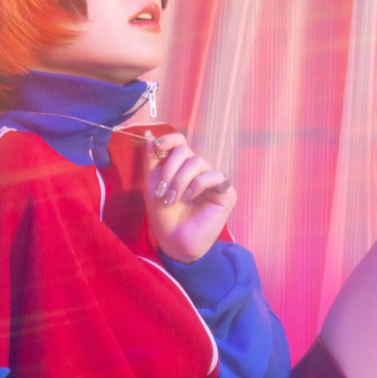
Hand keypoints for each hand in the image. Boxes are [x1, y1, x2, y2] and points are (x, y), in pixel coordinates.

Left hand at [143, 131, 236, 263]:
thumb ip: (152, 161)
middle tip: (163, 191)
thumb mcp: (153, 185)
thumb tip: (149, 135)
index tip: (158, 148)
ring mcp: (213, 180)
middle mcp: (198, 170)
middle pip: (185, 151)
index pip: (180, 142)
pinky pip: (214, 176)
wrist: (175, 241)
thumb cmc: (164, 217)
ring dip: (180, 180)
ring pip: (197, 162)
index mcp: (181, 167)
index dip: (169, 140)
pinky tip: (190, 198)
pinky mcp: (226, 192)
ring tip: (173, 199)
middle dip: (169, 169)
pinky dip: (198, 185)